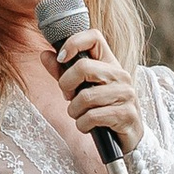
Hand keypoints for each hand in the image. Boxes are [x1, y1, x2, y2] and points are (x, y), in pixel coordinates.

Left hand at [52, 24, 141, 145]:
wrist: (128, 136)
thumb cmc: (103, 109)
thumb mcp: (83, 88)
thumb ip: (63, 72)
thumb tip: (45, 55)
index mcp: (110, 63)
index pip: (94, 37)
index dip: (73, 43)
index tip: (61, 58)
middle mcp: (120, 75)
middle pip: (83, 67)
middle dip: (66, 85)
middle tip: (68, 96)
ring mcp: (126, 94)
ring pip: (85, 97)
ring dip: (74, 111)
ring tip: (80, 115)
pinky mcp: (126, 114)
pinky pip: (92, 117)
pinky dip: (83, 125)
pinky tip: (89, 126)